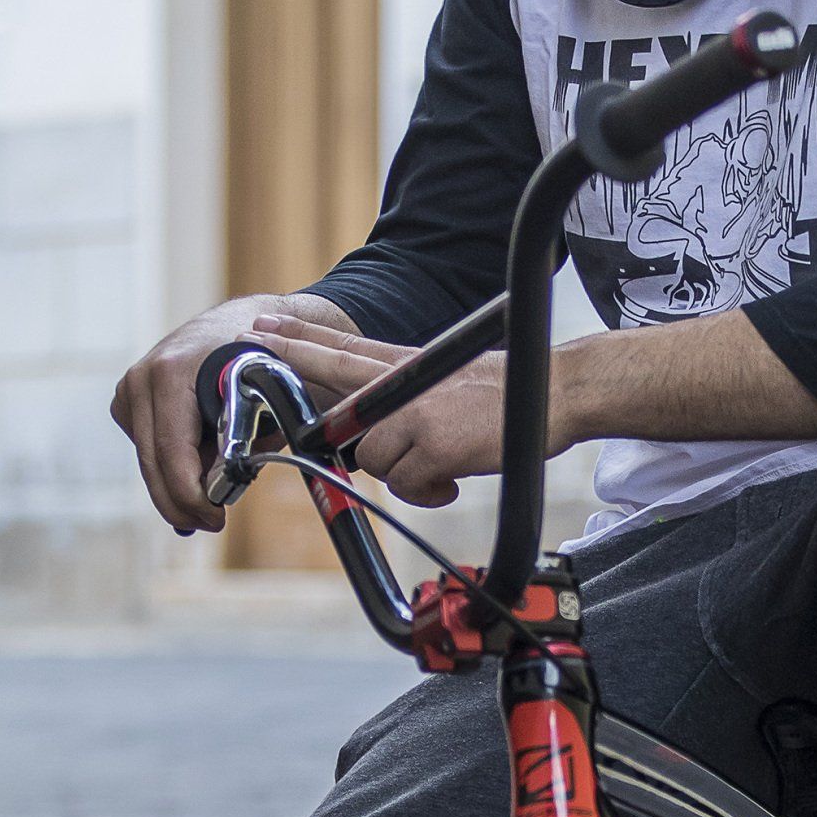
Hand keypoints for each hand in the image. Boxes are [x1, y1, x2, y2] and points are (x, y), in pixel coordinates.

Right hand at [110, 290, 355, 532]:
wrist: (243, 323)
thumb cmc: (262, 365)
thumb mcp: (263, 407)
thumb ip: (237, 448)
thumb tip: (213, 491)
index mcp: (173, 374)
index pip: (173, 453)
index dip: (192, 496)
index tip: (215, 519)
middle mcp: (143, 378)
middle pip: (152, 462)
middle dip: (180, 502)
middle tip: (209, 525)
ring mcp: (131, 386)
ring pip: (147, 458)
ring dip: (174, 485)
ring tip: (208, 501)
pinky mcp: (128, 396)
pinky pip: (146, 445)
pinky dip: (167, 463)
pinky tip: (194, 470)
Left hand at [250, 314, 510, 507]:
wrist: (554, 393)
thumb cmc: (507, 395)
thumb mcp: (446, 380)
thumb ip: (405, 399)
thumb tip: (376, 435)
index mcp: (407, 363)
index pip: (342, 346)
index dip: (299, 338)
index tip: (263, 326)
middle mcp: (403, 383)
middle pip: (339, 396)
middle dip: (310, 394)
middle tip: (276, 365)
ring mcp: (413, 414)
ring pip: (372, 459)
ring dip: (404, 472)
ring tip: (441, 464)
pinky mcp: (430, 446)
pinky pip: (404, 484)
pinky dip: (427, 490)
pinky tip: (452, 478)